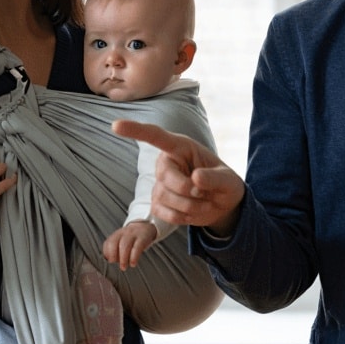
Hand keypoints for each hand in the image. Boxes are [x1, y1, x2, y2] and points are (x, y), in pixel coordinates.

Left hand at [103, 220, 157, 270]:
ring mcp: (132, 235)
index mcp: (116, 235)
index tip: (110, 261)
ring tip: (123, 267)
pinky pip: (137, 247)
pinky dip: (133, 257)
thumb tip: (111, 262)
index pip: (107, 243)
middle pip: (113, 242)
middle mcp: (123, 234)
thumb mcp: (121, 241)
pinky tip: (133, 263)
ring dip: (123, 258)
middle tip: (114, 264)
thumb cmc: (132, 239)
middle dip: (112, 254)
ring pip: (125, 245)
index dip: (107, 253)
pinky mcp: (142, 238)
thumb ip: (115, 250)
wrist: (145, 227)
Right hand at [112, 119, 244, 236]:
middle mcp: (166, 163)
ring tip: (205, 202)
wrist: (223, 205)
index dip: (135, 130)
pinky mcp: (158, 203)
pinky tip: (194, 211)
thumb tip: (195, 178)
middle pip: (166, 177)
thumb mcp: (228, 180)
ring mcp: (159, 184)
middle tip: (207, 193)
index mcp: (181, 147)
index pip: (155, 136)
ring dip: (191, 206)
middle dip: (189, 190)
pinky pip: (165, 213)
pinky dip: (184, 217)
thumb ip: (214, 178)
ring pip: (166, 198)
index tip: (116, 126)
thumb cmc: (225, 184)